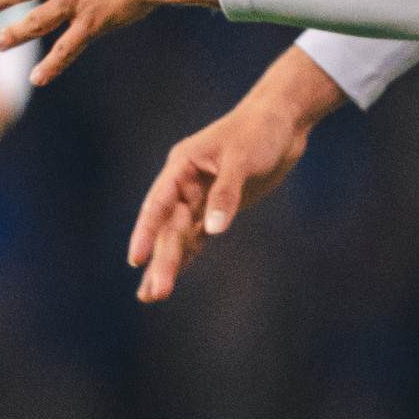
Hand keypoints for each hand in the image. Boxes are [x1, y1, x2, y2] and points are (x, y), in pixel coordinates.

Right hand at [126, 52, 344, 303]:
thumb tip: (214, 229)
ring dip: (169, 264)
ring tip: (152, 296)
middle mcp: (184, 185)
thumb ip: (226, 194)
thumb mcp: (242, 159)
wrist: (283, 122)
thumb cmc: (259, 131)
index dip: (144, 233)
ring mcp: (200, 197)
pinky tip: (174, 275)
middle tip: (154, 294)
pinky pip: (197, 236)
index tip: (135, 260)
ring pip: (179, 236)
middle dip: (161, 260)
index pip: (157, 205)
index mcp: (181, 167)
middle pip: (168, 228)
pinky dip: (187, 256)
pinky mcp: (218, 208)